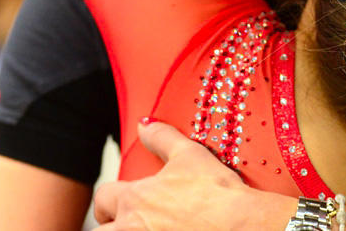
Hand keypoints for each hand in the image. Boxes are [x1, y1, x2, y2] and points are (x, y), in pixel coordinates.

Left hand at [93, 120, 293, 229]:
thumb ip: (161, 137)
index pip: (103, 198)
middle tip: (129, 225)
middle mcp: (131, 229)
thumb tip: (145, 125)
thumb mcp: (189, 155)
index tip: (118, 205)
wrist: (243, 227)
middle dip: (110, 228)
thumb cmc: (217, 193)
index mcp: (135, 200)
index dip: (109, 200)